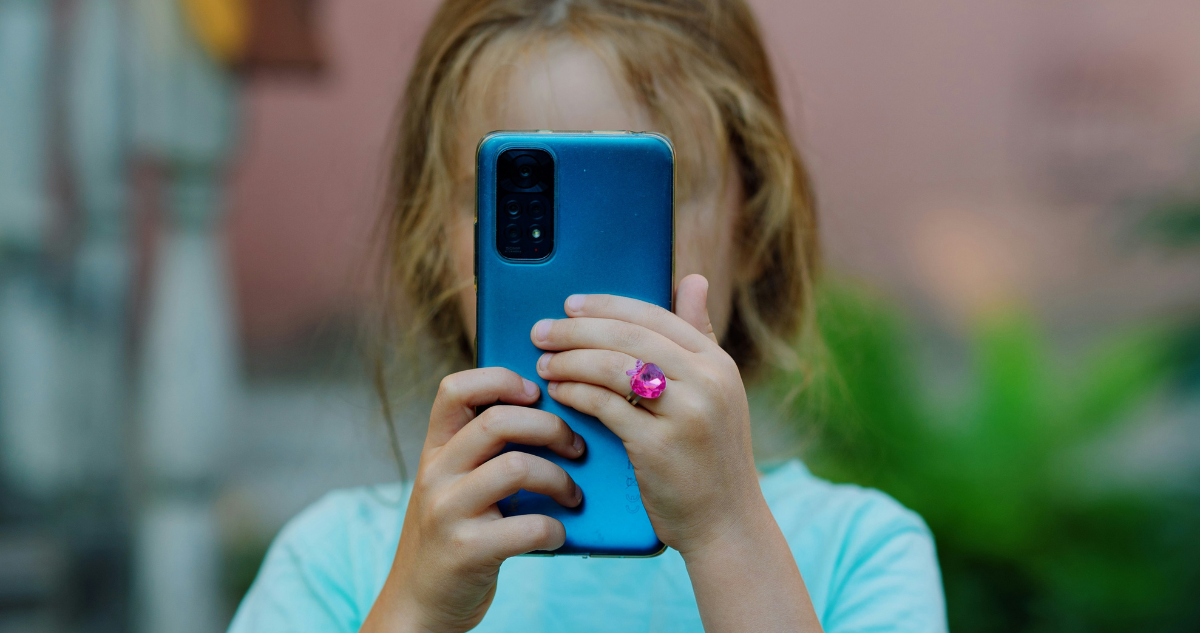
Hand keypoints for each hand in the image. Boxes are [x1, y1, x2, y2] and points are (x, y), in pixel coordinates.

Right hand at [361, 368, 585, 632]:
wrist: (417, 605)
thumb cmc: (453, 535)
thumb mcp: (453, 484)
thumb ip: (483, 451)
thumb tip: (554, 414)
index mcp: (435, 450)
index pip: (455, 388)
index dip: (500, 379)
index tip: (536, 393)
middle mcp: (435, 474)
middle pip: (498, 421)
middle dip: (551, 427)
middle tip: (576, 447)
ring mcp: (447, 512)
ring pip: (516, 467)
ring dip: (560, 479)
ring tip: (573, 495)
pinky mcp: (466, 551)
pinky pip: (528, 527)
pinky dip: (555, 529)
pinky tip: (558, 535)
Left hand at [531, 274, 764, 556]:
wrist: (727, 523)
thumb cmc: (711, 455)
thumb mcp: (717, 392)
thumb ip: (699, 336)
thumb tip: (693, 279)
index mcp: (718, 362)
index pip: (654, 315)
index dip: (607, 306)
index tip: (571, 305)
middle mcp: (707, 381)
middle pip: (628, 336)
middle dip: (577, 329)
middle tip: (542, 330)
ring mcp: (686, 413)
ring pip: (613, 367)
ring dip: (570, 360)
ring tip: (544, 361)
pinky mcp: (658, 446)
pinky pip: (605, 406)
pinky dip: (576, 393)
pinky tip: (558, 391)